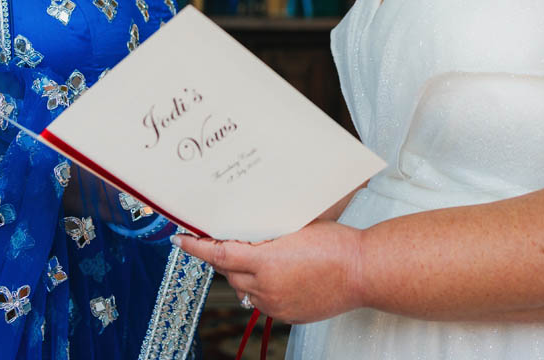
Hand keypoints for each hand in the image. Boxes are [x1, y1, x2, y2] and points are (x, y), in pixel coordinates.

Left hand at [174, 220, 365, 323]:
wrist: (363, 271)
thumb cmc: (337, 244)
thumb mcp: (296, 228)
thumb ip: (267, 234)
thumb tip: (245, 232)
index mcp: (266, 262)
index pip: (218, 254)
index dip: (195, 247)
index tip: (180, 239)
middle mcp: (266, 287)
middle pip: (229, 272)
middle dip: (225, 257)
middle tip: (227, 240)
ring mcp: (277, 305)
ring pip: (246, 289)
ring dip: (244, 273)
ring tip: (259, 258)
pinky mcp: (289, 315)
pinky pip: (264, 302)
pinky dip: (262, 288)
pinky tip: (278, 276)